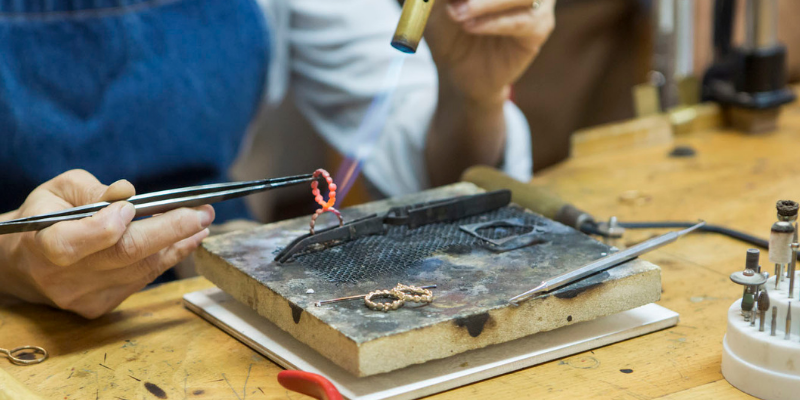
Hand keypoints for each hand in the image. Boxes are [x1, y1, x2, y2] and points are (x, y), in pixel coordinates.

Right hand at [0, 170, 213, 317]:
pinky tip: (187, 241)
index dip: (107, 225)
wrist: (25, 263)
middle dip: (170, 230)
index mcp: (42, 245)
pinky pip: (142, 280)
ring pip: (142, 269)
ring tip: (203, 223)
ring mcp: (84, 297)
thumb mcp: (59, 191)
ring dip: (179, 244)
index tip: (133, 206)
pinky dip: (167, 258)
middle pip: (124, 255)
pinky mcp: (100, 307)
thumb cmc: (46, 217)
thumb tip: (129, 192)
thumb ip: (93, 190)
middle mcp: (63, 278)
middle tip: (203, 212)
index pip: (73, 243)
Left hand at [425, 0, 555, 101]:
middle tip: (453, 1)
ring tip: (457, 15)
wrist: (458, 70)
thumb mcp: (436, 9)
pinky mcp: (540, 27)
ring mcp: (537, 3)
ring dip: (485, 3)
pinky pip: (522, 22)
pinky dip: (494, 23)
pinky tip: (470, 27)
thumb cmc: (448, 31)